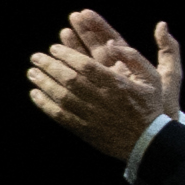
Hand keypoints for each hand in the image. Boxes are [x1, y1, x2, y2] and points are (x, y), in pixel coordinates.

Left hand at [26, 11, 184, 162]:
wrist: (148, 140)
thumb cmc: (150, 106)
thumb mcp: (152, 78)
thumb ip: (133, 57)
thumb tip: (111, 44)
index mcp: (117, 84)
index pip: (85, 64)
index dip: (66, 54)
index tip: (54, 48)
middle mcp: (102, 98)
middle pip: (69, 78)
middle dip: (50, 66)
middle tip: (36, 57)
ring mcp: (91, 115)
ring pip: (61, 95)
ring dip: (44, 82)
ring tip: (32, 72)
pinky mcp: (84, 129)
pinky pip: (60, 115)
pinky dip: (45, 104)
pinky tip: (36, 94)